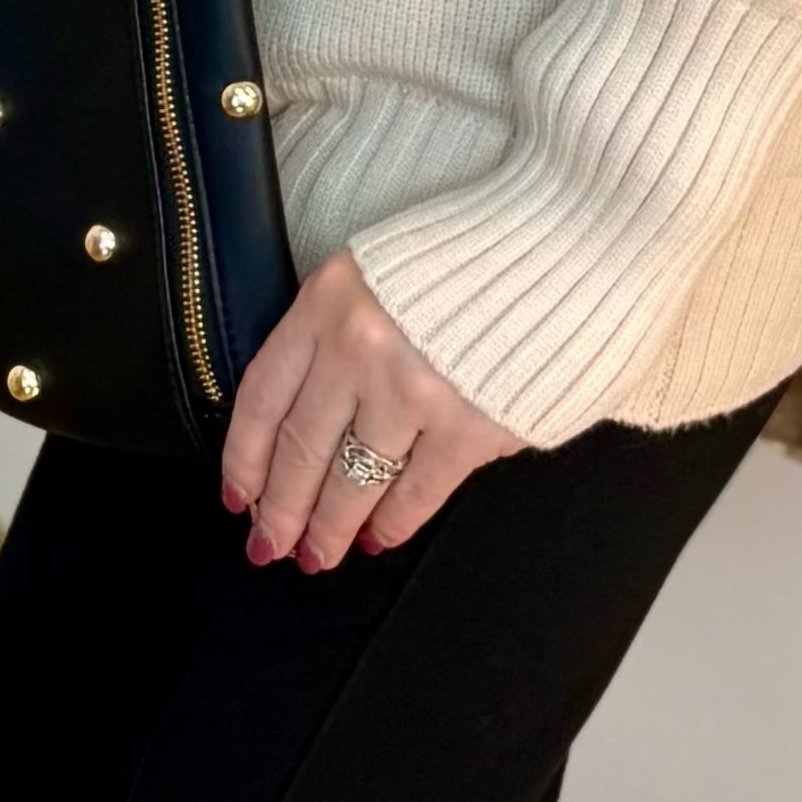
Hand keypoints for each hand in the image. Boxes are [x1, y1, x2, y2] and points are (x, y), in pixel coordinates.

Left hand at [222, 253, 524, 570]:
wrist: (563, 248)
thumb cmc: (474, 258)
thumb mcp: (379, 270)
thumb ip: (339, 332)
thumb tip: (312, 415)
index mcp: (327, 304)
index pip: (263, 397)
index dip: (244, 459)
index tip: (238, 496)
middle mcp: (359, 349)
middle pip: (302, 449)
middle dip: (281, 510)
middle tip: (271, 545)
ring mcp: (412, 391)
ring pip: (352, 481)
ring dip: (330, 527)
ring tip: (319, 554)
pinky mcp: (468, 426)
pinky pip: (415, 492)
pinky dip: (393, 522)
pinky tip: (378, 536)